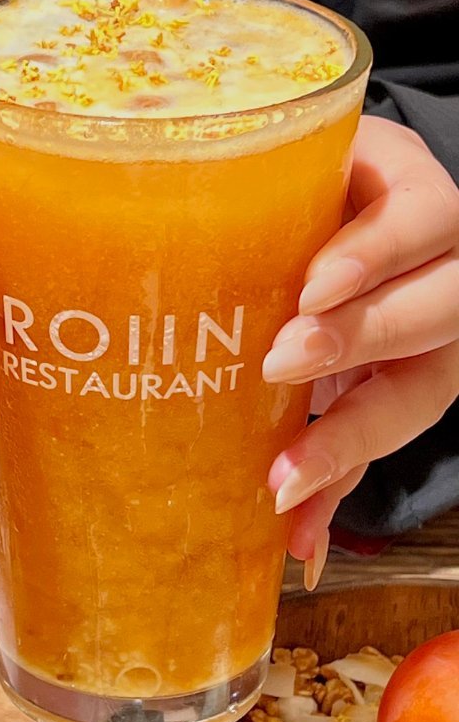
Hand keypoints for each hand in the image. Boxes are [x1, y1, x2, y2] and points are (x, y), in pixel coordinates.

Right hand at [263, 116, 458, 585]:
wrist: (328, 186)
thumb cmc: (324, 301)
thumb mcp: (326, 376)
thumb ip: (322, 453)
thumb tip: (294, 556)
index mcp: (422, 365)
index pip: (394, 413)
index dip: (340, 449)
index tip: (278, 483)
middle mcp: (444, 300)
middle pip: (428, 332)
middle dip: (360, 350)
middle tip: (282, 366)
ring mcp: (432, 228)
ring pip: (432, 261)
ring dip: (370, 284)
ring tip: (305, 301)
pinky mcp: (404, 165)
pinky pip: (404, 201)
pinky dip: (366, 234)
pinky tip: (313, 247)